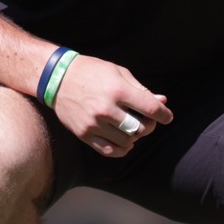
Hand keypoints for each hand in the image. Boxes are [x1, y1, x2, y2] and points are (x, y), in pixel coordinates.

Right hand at [50, 55, 173, 156]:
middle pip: (140, 128)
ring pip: (127, 140)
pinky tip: (125, 141)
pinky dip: (122, 149)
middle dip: (150, 126)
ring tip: (132, 127)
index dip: (164, 114)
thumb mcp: (118, 72)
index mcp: (117, 90)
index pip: (150, 108)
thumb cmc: (92, 72)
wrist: (57, 78)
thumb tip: (162, 101)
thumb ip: (141, 89)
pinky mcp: (84, 134)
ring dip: (135, 136)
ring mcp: (94, 124)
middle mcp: (106, 109)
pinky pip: (109, 150)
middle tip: (148, 120)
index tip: (167, 117)